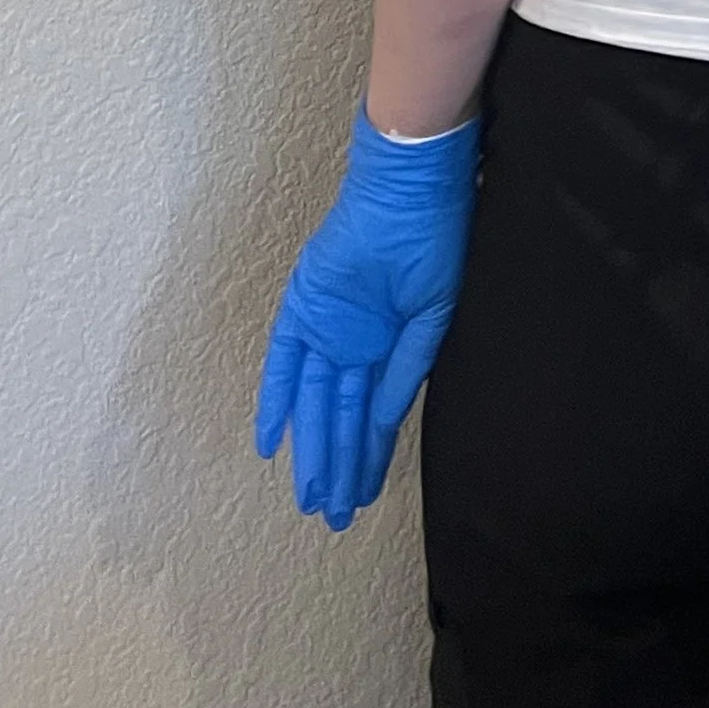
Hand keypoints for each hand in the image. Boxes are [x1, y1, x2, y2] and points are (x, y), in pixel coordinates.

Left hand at [254, 111, 479, 530]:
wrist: (412, 190)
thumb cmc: (437, 239)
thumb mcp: (434, 314)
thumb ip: (407, 368)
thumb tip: (385, 421)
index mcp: (391, 342)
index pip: (374, 415)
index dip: (369, 458)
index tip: (364, 498)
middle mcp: (356, 341)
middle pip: (341, 418)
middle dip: (339, 468)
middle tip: (334, 517)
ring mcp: (328, 326)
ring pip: (315, 403)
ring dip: (313, 450)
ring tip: (313, 498)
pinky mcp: (305, 307)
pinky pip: (284, 362)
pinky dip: (276, 401)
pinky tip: (272, 444)